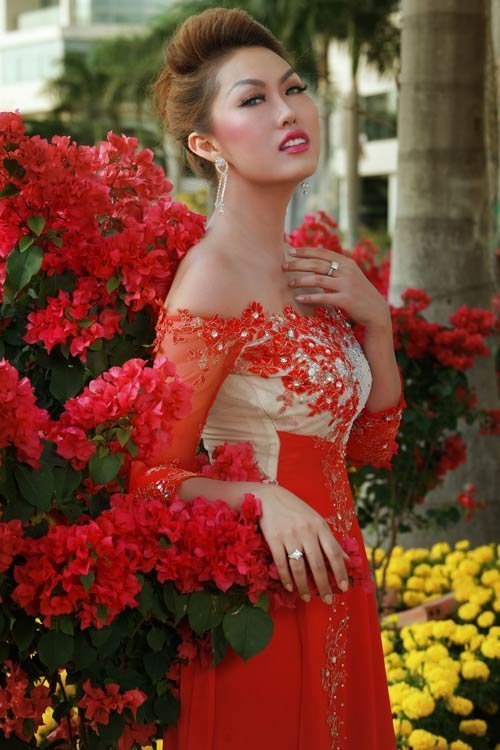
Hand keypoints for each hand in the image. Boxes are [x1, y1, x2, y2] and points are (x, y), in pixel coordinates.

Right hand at [257, 484, 349, 602]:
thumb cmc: (295, 510)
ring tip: (306, 597)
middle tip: (327, 600)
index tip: (344, 588)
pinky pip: (281, 563)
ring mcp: (289, 535)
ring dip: (303, 586)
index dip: (340, 571)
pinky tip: (290, 587)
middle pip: (317, 564)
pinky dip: (286, 578)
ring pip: (298, 567)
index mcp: (319, 526)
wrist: (269, 497)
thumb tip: (346, 560)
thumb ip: (329, 540)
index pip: (333, 552)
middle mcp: (306, 531)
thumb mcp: (316, 520)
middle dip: (324, 585)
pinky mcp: (274, 539)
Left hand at [283, 246, 389, 328]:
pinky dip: (309, 297)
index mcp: (347, 263)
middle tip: (284, 267)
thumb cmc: (359, 293)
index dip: (305, 251)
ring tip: (289, 284)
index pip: (322, 252)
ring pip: (318, 279)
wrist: (376, 311)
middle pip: (317, 264)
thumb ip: (337, 267)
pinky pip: (323, 297)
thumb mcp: (351, 275)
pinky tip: (299, 298)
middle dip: (298, 264)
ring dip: (301, 280)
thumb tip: (314, 260)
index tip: (291, 252)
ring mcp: (347, 285)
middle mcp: (347, 271)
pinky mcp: (346, 300)